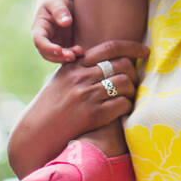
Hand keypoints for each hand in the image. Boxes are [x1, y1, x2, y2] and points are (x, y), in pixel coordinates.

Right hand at [8, 40, 149, 177]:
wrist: (36, 133)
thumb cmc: (50, 106)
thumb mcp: (61, 79)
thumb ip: (80, 66)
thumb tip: (103, 55)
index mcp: (74, 65)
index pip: (109, 48)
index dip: (132, 47)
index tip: (144, 51)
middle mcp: (80, 78)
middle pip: (122, 65)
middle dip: (134, 72)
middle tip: (135, 81)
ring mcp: (86, 96)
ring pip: (125, 83)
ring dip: (131, 91)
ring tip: (127, 97)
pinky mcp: (92, 115)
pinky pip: (122, 104)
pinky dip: (127, 106)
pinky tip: (122, 110)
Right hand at [33, 0, 82, 62]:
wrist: (60, 0)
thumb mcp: (56, 1)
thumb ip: (60, 11)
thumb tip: (66, 22)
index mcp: (39, 28)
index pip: (39, 41)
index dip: (48, 48)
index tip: (59, 50)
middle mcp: (45, 39)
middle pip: (47, 53)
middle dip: (58, 57)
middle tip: (72, 56)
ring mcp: (54, 42)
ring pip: (57, 56)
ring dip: (67, 57)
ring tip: (79, 53)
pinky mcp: (64, 44)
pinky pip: (66, 53)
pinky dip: (73, 55)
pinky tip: (82, 52)